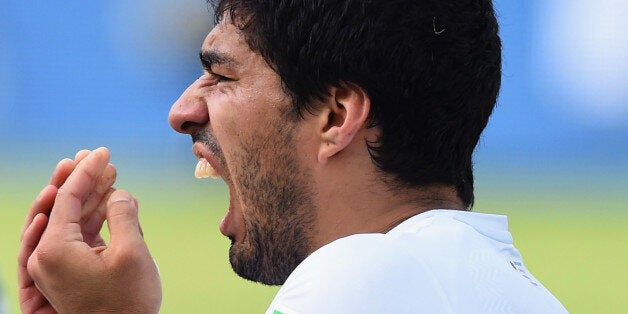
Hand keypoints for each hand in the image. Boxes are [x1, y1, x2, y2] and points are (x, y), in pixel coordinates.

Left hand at [18, 148, 161, 312]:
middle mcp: (47, 257)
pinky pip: (78, 236)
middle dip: (84, 180)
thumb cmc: (127, 305)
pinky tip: (112, 202)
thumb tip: (121, 194)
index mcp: (53, 250)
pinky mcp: (71, 272)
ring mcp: (57, 266)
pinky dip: (95, 218)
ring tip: (111, 176)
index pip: (66, 197)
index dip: (86, 171)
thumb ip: (124, 215)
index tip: (103, 152)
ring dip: (93, 197)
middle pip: (61, 205)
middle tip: (100, 157)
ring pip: (71, 220)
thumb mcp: (131, 253)